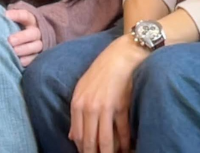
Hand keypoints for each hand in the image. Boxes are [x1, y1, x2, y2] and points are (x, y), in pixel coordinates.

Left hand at [6, 8, 42, 66]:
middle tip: (10, 40)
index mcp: (30, 21)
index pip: (25, 16)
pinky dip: (28, 59)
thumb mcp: (13, 22)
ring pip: (36, 46)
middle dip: (22, 37)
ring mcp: (38, 44)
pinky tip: (20, 61)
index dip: (16, 15)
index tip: (5, 16)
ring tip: (14, 51)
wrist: (28, 41)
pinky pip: (35, 58)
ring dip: (25, 49)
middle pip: (33, 33)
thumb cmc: (15, 30)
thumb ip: (6, 20)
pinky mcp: (37, 55)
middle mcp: (36, 32)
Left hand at [69, 35, 146, 152]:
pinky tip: (126, 149)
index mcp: (77, 104)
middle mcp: (89, 107)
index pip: (78, 136)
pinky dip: (125, 143)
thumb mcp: (82, 89)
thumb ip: (77, 112)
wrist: (121, 55)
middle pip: (89, 141)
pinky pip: (122, 131)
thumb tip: (72, 136)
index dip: (83, 150)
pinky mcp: (121, 106)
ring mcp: (106, 108)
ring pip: (105, 140)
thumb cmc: (101, 71)